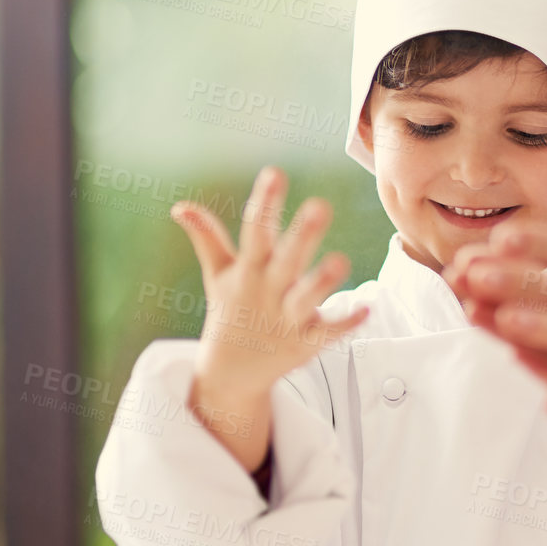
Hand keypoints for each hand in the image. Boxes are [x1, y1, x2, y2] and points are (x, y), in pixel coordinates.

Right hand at [171, 166, 367, 468]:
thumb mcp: (219, 275)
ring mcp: (286, 319)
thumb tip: (180, 206)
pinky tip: (366, 309)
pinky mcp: (304, 343)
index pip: (255, 231)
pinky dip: (345, 323)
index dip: (264, 202)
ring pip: (306, 298)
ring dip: (323, 281)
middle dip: (301, 235)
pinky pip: (327, 333)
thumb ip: (207, 238)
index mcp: (249, 270)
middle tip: (320, 205)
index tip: (275, 173)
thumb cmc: (231, 311)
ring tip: (343, 260)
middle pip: (286, 260)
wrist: (230, 373)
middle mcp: (267, 291)